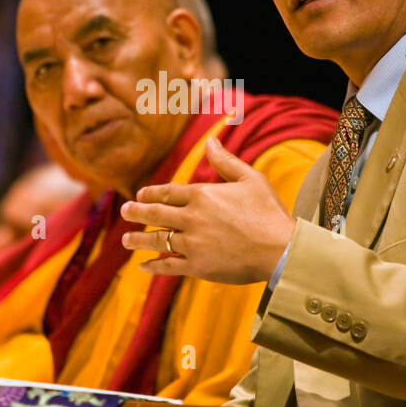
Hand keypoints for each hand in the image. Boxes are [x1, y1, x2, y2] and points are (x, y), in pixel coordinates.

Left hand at [119, 136, 296, 283]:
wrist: (280, 249)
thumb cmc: (268, 212)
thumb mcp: (250, 179)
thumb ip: (226, 161)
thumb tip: (211, 140)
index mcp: (202, 194)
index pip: (167, 193)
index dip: (151, 194)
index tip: (139, 195)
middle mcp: (191, 218)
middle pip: (156, 214)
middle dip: (137, 213)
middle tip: (125, 211)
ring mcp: (192, 243)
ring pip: (157, 240)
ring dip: (138, 240)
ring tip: (126, 240)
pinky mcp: (197, 266)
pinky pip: (168, 266)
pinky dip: (154, 266)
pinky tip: (144, 266)